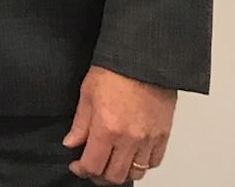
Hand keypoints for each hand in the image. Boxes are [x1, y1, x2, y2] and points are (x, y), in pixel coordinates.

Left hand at [62, 65, 175, 182]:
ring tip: (112, 162)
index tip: (77, 165)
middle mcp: (129, 139)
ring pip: (136, 173)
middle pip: (115, 176)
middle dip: (100, 176)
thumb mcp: (87, 94)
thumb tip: (71, 143)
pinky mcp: (163, 135)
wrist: (143, 59)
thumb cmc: (114, 71)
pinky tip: (132, 155)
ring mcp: (148, 139)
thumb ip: (80, 124)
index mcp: (107, 129)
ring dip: (122, 171)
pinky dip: (143, 164)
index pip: (93, 165)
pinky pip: (154, 162)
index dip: (82, 170)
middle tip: (93, 167)